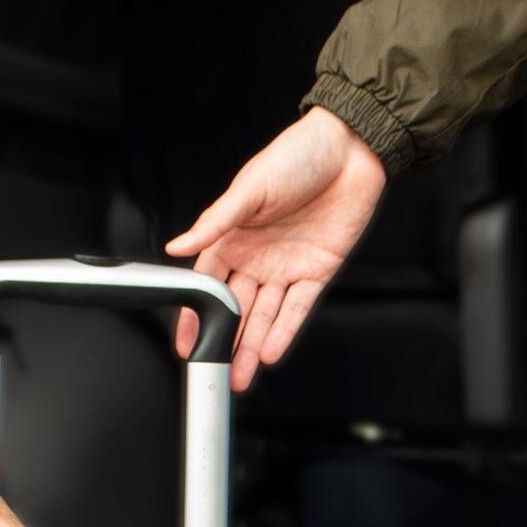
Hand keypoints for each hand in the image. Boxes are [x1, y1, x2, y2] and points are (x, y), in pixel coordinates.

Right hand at [165, 106, 384, 390]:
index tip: (185, 343)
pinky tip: (270, 353)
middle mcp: (257, 256)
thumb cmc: (297, 156)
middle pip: (236, 308)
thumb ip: (213, 223)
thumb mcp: (248, 188)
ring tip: (240, 377)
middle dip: (225, 343)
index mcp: (232, 236)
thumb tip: (176, 247)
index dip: (195, 315)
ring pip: (265, 316)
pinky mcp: (318, 271)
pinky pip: (299, 309)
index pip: (206, 285)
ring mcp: (287, 267)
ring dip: (252, 346)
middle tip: (215, 373)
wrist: (350, 149)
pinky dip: (285, 332)